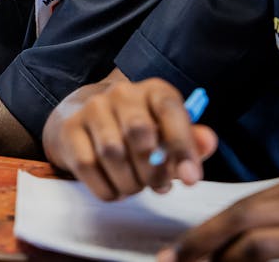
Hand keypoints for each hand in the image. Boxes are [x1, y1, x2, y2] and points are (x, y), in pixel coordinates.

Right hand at [43, 76, 216, 199]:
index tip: (191, 179)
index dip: (183, 145)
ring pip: (112, 153)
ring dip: (129, 182)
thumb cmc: (138, 131)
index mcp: (153, 90)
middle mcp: (121, 93)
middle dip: (153, 170)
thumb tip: (208, 142)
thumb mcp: (168, 133)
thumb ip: (191, 140)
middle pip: (139, 132)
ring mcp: (91, 108)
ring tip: (135, 186)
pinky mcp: (69, 129)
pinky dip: (106, 188)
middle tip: (158, 186)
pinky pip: (88, 166)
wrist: (85, 119)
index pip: (170, 110)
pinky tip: (114, 188)